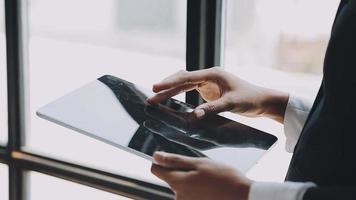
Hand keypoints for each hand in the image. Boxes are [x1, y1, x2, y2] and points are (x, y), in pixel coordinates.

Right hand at [147, 67, 287, 122]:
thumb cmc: (250, 99)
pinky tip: (170, 100)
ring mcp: (208, 83)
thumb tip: (195, 115)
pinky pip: (190, 90)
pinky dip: (179, 94)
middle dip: (166, 87)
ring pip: (184, 84)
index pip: (187, 77)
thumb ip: (213, 108)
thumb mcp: (232, 103)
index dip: (170, 83)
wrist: (262, 101)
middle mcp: (208, 76)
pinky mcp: (209, 90)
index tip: (156, 88)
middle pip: (182, 79)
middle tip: (151, 94)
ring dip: (170, 91)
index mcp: (213, 74)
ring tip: (155, 99)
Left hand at [151, 152, 251, 199]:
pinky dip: (199, 190)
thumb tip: (156, 156)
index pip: (156, 170)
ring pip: (184, 187)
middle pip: (172, 179)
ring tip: (210, 179)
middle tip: (202, 168)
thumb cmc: (224, 178)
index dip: (161, 161)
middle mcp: (179, 197)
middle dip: (183, 171)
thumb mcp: (199, 163)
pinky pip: (192, 195)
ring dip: (193, 181)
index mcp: (178, 182)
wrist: (243, 197)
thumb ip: (175, 160)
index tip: (170, 157)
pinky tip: (211, 188)